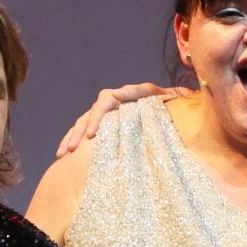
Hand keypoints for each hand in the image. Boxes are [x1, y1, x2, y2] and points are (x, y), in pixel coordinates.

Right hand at [59, 83, 174, 155]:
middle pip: (97, 109)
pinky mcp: (95, 125)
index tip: (112, 103)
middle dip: (90, 123)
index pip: (121, 94)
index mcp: (131, 94)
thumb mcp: (169, 101)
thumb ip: (176, 96)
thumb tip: (185, 92)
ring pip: (84, 121)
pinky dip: (70, 141)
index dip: (116, 101)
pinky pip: (79, 132)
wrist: (155, 108)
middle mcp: (113, 101)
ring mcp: (102, 113)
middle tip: (87, 138)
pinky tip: (61, 154)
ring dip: (74, 135)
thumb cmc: (164, 105)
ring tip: (66, 151)